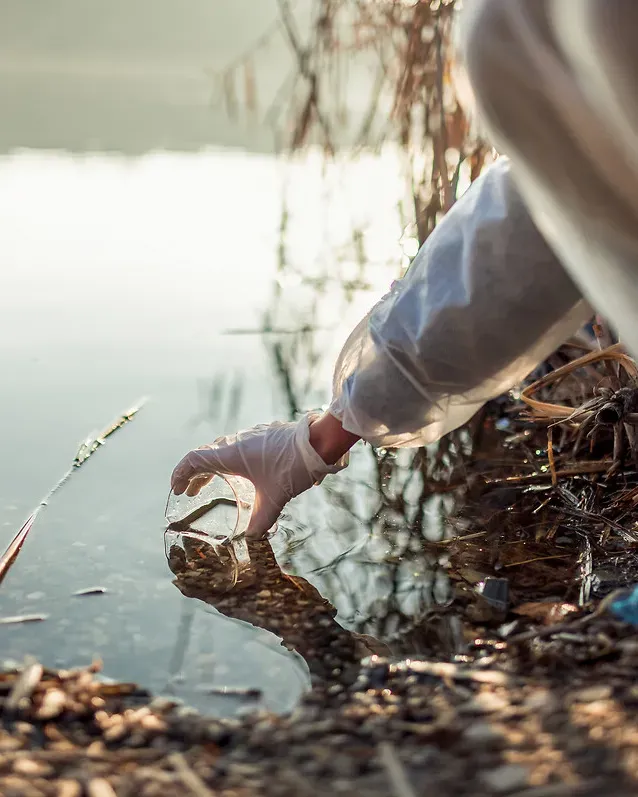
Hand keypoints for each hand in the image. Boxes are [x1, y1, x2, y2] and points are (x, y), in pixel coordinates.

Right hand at [171, 413, 350, 537]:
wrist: (318, 442)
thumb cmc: (293, 467)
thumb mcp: (276, 498)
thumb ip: (261, 520)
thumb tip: (252, 538)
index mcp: (231, 454)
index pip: (194, 460)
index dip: (181, 473)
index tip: (176, 489)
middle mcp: (236, 443)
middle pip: (205, 456)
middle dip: (194, 475)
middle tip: (188, 492)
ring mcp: (249, 437)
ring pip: (221, 451)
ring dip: (211, 468)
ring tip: (208, 485)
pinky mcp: (262, 437)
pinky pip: (235, 449)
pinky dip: (227, 462)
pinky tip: (238, 475)